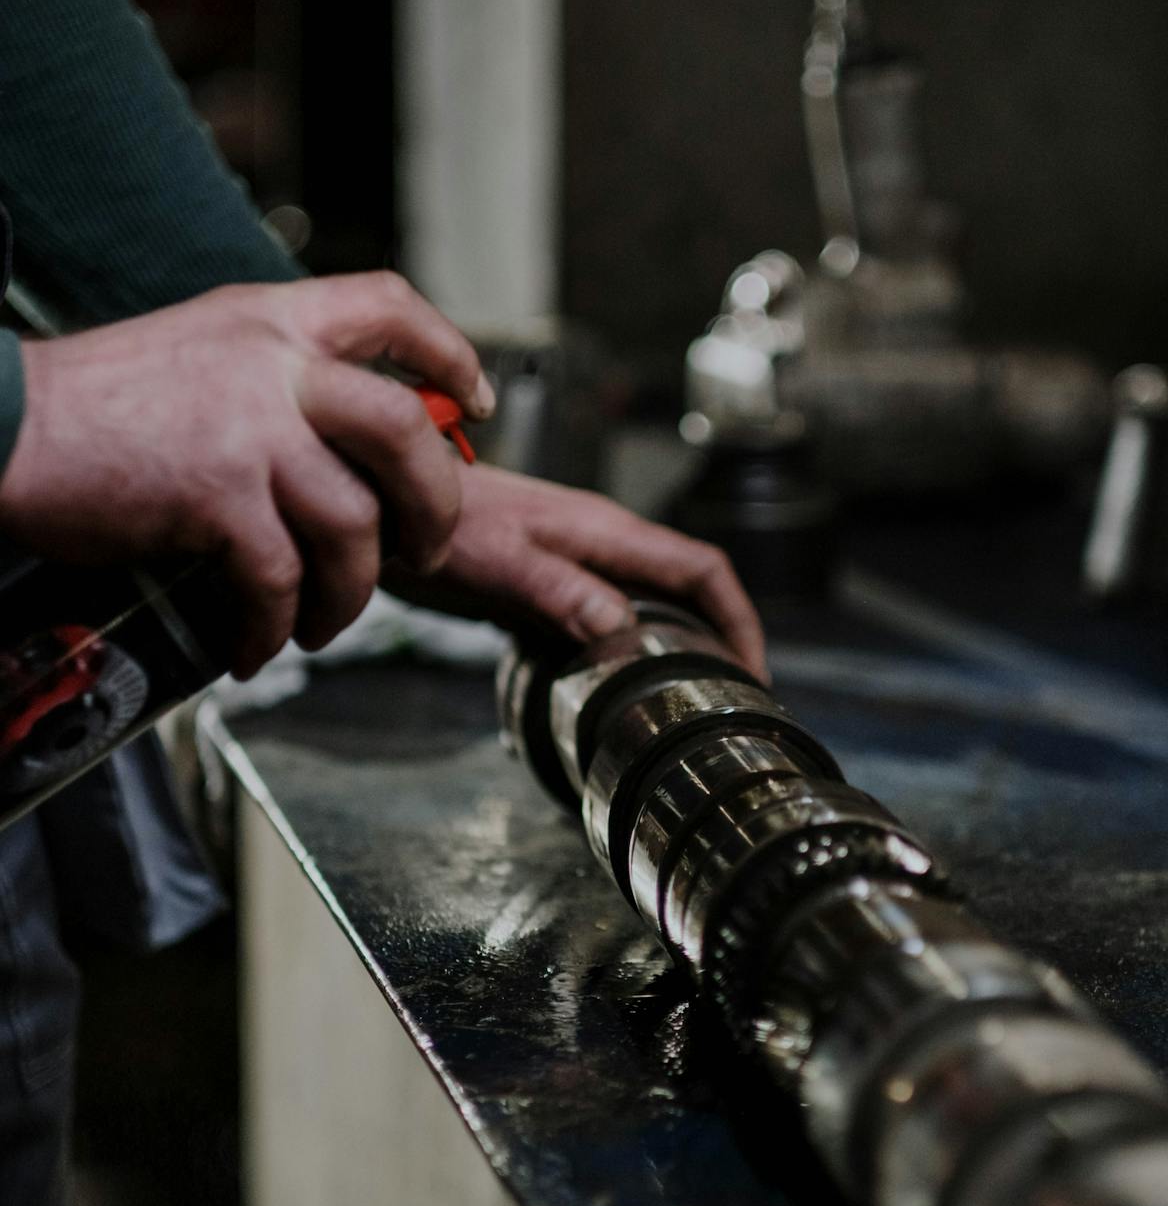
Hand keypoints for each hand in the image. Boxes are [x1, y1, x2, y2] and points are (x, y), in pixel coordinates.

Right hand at [0, 275, 494, 676]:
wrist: (3, 425)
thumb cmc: (93, 408)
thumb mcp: (201, 356)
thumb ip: (277, 382)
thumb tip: (346, 451)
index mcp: (271, 320)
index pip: (390, 306)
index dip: (448, 354)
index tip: (472, 403)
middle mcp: (272, 364)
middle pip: (406, 432)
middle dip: (433, 507)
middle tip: (421, 552)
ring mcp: (248, 429)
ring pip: (355, 524)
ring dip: (351, 594)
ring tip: (322, 623)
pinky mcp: (215, 494)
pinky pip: (280, 580)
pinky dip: (277, 627)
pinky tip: (259, 646)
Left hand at [410, 464, 767, 679]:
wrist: (376, 502)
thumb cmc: (431, 526)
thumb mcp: (497, 562)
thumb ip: (558, 590)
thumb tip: (620, 627)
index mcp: (604, 532)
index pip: (702, 568)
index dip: (739, 619)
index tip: (753, 674)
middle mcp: (600, 542)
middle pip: (687, 587)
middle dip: (721, 639)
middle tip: (729, 703)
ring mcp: (573, 559)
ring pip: (649, 602)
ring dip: (677, 646)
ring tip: (685, 702)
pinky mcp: (544, 578)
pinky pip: (606, 613)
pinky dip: (627, 649)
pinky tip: (614, 686)